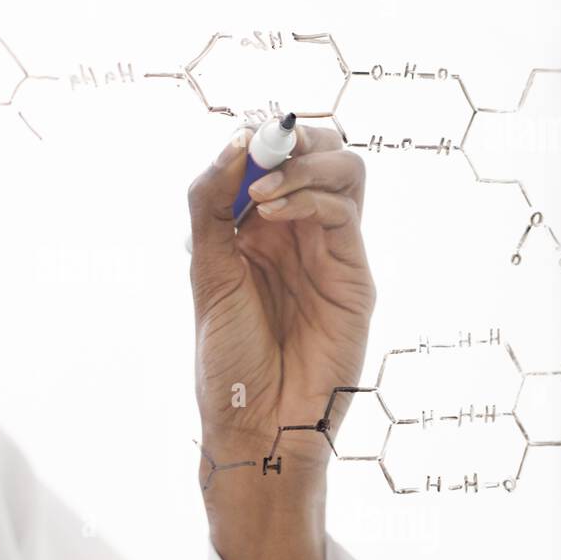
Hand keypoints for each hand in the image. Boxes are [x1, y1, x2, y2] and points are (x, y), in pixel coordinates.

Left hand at [187, 121, 375, 521]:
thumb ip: (210, 203)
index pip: (275, 159)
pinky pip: (345, 213)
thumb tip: (235, 141)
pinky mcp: (354, 276)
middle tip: (264, 150)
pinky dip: (310, 197)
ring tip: (263, 190)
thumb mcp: (206, 270)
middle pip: (322, 153)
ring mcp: (330, 252)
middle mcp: (298, 234)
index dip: (261, 138)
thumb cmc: (228, 357)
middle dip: (293, 139)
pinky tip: (272, 213)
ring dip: (305, 164)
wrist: (256, 422)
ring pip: (345, 171)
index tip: (240, 137)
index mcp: (258, 230)